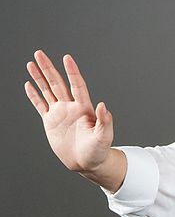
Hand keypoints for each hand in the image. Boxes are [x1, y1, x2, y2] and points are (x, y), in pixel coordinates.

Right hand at [24, 50, 114, 173]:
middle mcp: (71, 107)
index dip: (72, 72)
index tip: (66, 58)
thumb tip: (104, 105)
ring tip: (31, 63)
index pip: (77, 85)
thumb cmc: (99, 151)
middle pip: (57, 83)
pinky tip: (28, 84)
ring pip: (47, 91)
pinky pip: (40, 105)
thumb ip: (105, 121)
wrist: (88, 163)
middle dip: (48, 68)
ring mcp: (60, 113)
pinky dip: (34, 96)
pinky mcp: (50, 122)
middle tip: (39, 53)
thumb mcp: (104, 137)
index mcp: (84, 108)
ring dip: (39, 77)